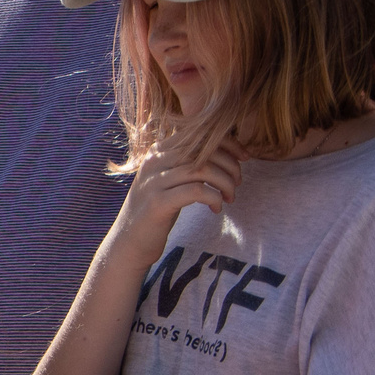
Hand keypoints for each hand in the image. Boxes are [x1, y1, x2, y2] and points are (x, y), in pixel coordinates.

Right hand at [109, 133, 243, 260]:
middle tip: (237, 183)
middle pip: (204, 149)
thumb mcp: (170, 180)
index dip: (229, 142)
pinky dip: (214, 198)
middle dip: (230, 165)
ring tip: (230, 197)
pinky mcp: (157, 203)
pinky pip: (196, 191)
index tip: (245, 157)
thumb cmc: (157, 210)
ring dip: (225, 183)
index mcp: (158, 151)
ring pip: (202, 169)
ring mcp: (154, 182)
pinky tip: (216, 208)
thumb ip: (188, 162)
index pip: (200, 133)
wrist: (129, 242)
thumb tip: (225, 150)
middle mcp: (154, 161)